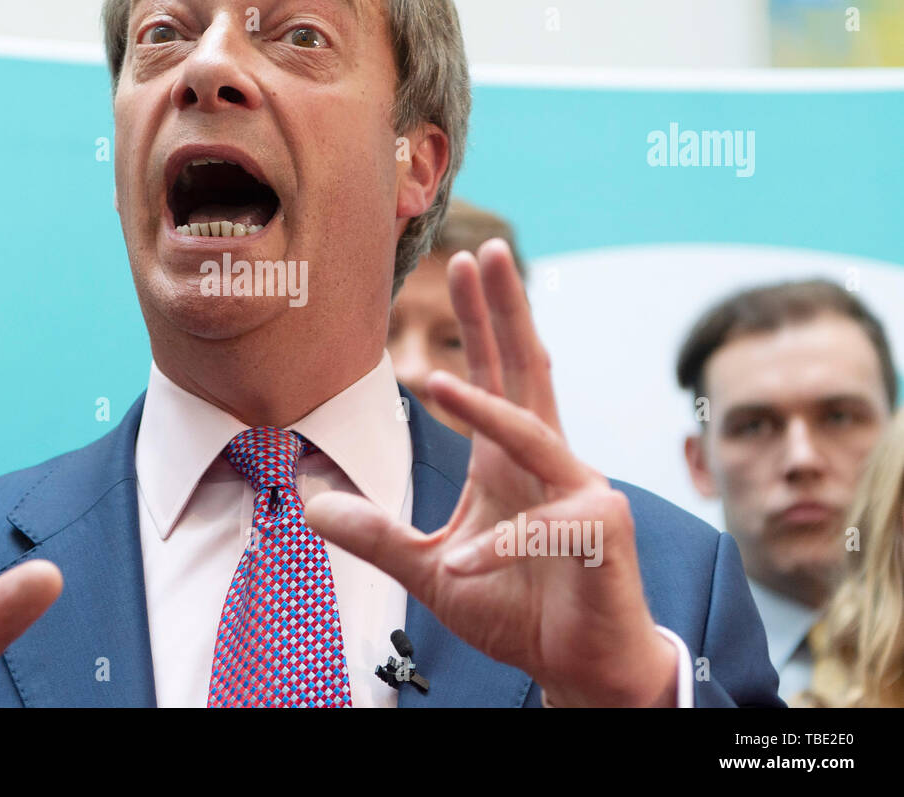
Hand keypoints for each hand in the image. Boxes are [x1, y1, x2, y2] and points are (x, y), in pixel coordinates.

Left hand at [306, 241, 676, 705]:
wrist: (577, 664)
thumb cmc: (516, 608)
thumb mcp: (430, 569)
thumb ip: (377, 535)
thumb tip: (311, 504)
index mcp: (510, 459)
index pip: (495, 374)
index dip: (481, 320)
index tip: (464, 265)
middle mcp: (549, 460)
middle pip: (526, 370)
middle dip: (505, 309)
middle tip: (485, 249)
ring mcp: (580, 490)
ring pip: (531, 435)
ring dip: (484, 410)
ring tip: (432, 379)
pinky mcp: (602, 530)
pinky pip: (540, 530)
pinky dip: (498, 547)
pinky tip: (469, 565)